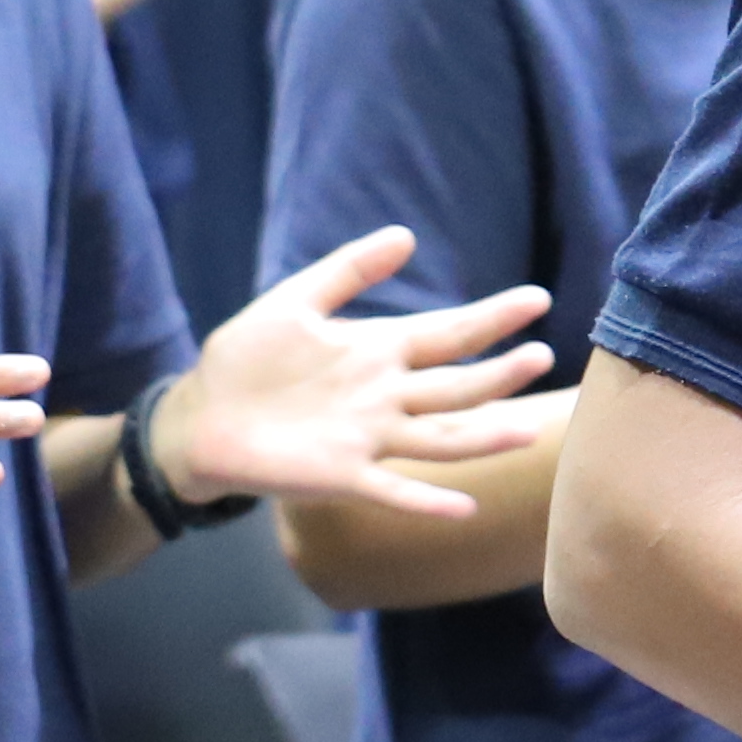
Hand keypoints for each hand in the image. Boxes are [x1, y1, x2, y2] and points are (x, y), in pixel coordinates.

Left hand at [155, 228, 561, 517]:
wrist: (200, 416)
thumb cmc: (248, 358)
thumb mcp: (296, 301)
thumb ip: (348, 270)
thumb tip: (406, 235)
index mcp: (377, 351)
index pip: (447, 333)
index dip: (491, 318)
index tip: (535, 300)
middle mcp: (385, 397)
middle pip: (456, 386)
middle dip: (499, 373)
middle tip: (541, 355)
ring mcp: (369, 438)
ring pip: (440, 438)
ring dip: (483, 435)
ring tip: (527, 428)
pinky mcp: (342, 475)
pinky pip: (392, 489)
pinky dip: (426, 500)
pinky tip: (461, 506)